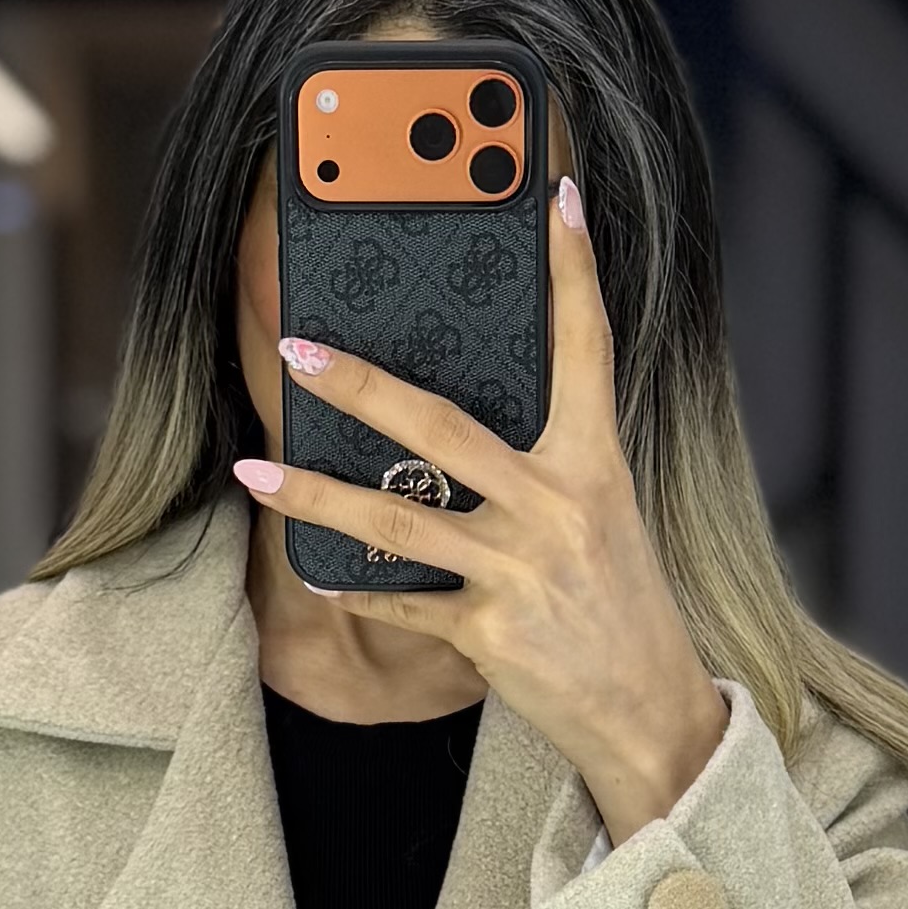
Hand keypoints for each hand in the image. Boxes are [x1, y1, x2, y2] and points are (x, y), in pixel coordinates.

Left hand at [239, 178, 727, 845]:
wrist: (652, 713)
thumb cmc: (619, 605)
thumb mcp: (603, 518)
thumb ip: (544, 468)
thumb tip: (448, 429)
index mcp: (597, 464)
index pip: (589, 347)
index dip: (573, 269)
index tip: (556, 194)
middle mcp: (560, 508)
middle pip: (443, 428)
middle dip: (362, 385)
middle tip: (300, 348)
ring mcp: (522, 572)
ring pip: (396, 520)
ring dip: (315, 495)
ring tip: (255, 470)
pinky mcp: (490, 634)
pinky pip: (403, 601)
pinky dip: (356, 589)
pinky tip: (311, 571)